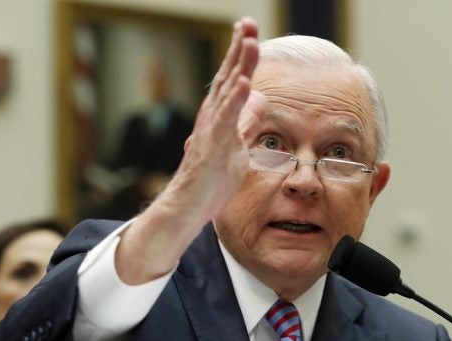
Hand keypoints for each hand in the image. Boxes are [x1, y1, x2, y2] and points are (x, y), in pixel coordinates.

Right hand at [116, 17, 266, 283]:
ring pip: (227, 92)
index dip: (242, 54)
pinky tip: (245, 84)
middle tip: (248, 22)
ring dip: (239, 66)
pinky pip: (225, 121)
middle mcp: (214, 117)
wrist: (190, 206)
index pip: (233, 78)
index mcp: (221, 116)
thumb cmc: (212, 179)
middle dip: (239, 49)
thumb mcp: (238, 146)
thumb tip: (262, 98)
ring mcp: (212, 131)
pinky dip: (235, 101)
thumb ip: (248, 121)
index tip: (250, 30)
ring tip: (250, 42)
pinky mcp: (213, 147)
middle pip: (228, 76)